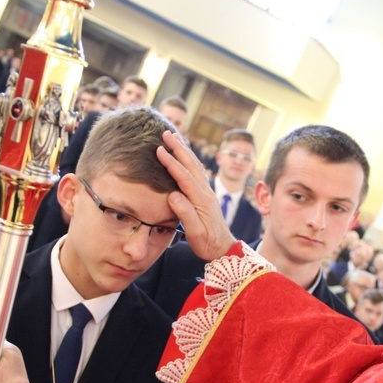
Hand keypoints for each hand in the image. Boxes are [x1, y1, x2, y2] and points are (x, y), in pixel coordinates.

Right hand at [157, 131, 234, 260]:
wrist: (223, 248)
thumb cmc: (207, 243)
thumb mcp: (196, 232)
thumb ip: (185, 213)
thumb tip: (173, 195)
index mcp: (201, 199)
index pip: (184, 176)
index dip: (171, 162)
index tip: (159, 150)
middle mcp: (205, 192)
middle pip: (191, 165)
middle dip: (178, 148)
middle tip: (166, 133)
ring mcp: (207, 192)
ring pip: (195, 166)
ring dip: (184, 150)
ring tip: (175, 137)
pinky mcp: (206, 195)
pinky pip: (197, 172)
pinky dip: (189, 160)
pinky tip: (185, 156)